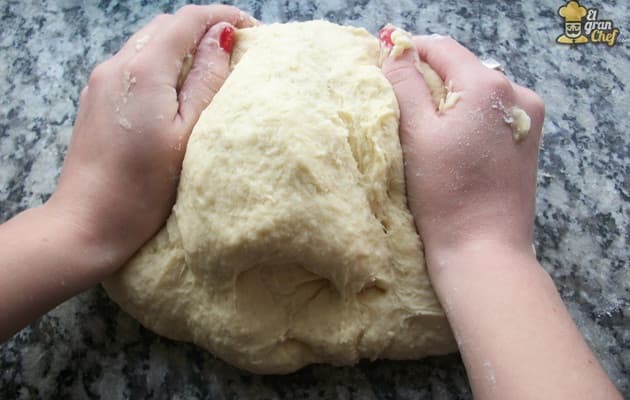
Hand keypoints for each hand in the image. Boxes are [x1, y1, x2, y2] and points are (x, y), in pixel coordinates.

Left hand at [47, 4, 255, 272]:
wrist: (88, 221)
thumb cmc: (143, 188)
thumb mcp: (187, 132)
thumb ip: (206, 79)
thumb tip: (221, 36)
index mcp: (142, 69)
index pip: (187, 20)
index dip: (222, 16)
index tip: (252, 29)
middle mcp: (116, 65)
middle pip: (166, 26)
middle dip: (203, 28)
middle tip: (237, 49)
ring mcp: (100, 82)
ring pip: (148, 43)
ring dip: (182, 45)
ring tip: (212, 68)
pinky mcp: (96, 99)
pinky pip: (133, 65)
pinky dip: (161, 63)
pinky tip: (177, 89)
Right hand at [381, 34, 544, 261]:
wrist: (484, 250)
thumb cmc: (446, 195)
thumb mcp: (417, 134)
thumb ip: (404, 82)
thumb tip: (396, 46)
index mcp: (490, 85)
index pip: (442, 48)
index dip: (410, 50)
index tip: (384, 62)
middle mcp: (518, 93)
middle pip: (461, 68)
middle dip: (428, 78)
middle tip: (397, 101)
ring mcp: (528, 118)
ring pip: (476, 91)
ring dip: (447, 99)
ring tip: (422, 126)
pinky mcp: (528, 140)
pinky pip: (490, 113)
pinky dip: (466, 117)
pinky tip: (450, 142)